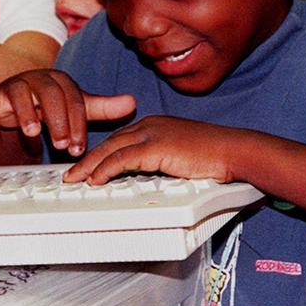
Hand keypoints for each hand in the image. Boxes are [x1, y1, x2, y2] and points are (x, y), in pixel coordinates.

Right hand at [0, 69, 134, 156]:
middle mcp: (35, 80)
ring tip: (32, 134)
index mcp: (58, 81)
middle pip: (47, 92)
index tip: (79, 146)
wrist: (16, 103)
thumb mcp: (77, 108)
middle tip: (60, 144)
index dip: (77, 122)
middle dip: (55, 119)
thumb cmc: (49, 107)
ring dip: (24, 112)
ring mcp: (11, 87)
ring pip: (17, 91)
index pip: (72, 98)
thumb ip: (103, 107)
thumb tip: (133, 102)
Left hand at [64, 116, 252, 184]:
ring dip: (89, 165)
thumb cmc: (214, 157)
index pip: (120, 139)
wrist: (233, 151)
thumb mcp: (181, 157)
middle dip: (88, 159)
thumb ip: (162, 163)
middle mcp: (150, 125)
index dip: (100, 154)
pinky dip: (105, 169)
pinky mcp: (156, 147)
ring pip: (110, 149)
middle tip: (71, 174)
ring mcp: (152, 133)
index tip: (87, 166)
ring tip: (75, 179)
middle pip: (109, 142)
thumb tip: (150, 179)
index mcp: (155, 125)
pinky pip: (123, 159)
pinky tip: (95, 180)